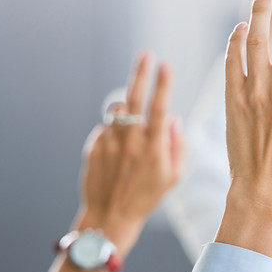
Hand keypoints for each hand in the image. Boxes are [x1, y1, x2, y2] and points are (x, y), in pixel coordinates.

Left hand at [76, 52, 185, 254]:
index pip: (160, 109)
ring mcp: (109, 144)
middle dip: (140, 73)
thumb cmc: (147, 197)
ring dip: (125, 107)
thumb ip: (178, 146)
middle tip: (145, 55)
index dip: (164, 84)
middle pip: (134, 99)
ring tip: (131, 117)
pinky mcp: (93, 148)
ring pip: (116, 110)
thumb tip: (174, 118)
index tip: (166, 64)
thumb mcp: (173, 177)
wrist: (110, 216)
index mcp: (154, 150)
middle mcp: (130, 144)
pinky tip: (117, 151)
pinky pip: (105, 129)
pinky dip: (114, 132)